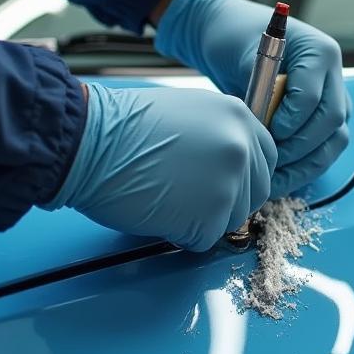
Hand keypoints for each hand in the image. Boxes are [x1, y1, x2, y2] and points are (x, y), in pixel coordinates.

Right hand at [43, 83, 276, 251]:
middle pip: (254, 194)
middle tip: (186, 196)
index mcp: (237, 116)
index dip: (242, 177)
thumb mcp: (187, 113)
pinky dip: (181, 235)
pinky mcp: (209, 215)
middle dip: (224, 202)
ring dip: (201, 219)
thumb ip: (217, 136)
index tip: (222, 184)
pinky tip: (157, 210)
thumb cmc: (121, 128)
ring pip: (231, 220)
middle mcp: (241, 147)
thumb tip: (225, 166)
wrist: (88, 142)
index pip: (265, 159)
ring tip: (165, 197)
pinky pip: (204, 239)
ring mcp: (228, 182)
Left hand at [154, 0, 349, 197]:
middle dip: (298, 148)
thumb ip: (259, 85)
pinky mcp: (325, 120)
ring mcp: (335, 98)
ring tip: (272, 179)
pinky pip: (325, 150)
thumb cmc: (237, 41)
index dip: (290, 121)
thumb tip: (264, 125)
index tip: (265, 133)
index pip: (313, 97)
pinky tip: (281, 181)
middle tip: (267, 162)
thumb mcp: (244, 55)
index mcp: (319, 52)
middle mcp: (335, 75)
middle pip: (331, 122)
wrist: (235, 40)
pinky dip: (305, 169)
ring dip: (305, 165)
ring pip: (334, 141)